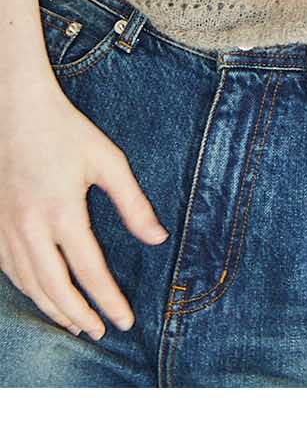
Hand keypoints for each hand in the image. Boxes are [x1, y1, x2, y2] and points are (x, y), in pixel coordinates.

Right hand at [0, 46, 164, 343]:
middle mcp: (30, 226)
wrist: (13, 108)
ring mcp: (6, 227)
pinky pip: (10, 270)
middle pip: (55, 288)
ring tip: (76, 324)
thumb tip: (157, 239)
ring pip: (29, 285)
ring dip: (53, 309)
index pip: (90, 272)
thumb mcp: (107, 161)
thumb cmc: (63, 130)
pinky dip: (29, 290)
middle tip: (100, 331)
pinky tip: (44, 297)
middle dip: (80, 316)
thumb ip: (133, 204)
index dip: (110, 301)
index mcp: (62, 211)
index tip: (126, 320)